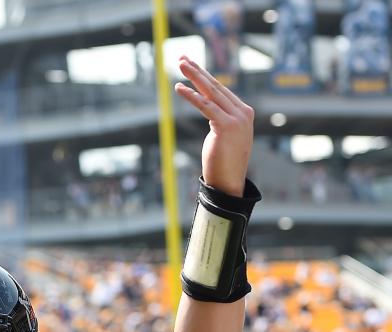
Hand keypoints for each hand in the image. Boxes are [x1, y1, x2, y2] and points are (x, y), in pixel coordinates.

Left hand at [175, 56, 252, 196]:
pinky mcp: (226, 126)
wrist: (229, 181)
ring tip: (180, 64)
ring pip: (211, 92)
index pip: (221, 89)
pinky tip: (179, 88)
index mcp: (244, 112)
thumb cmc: (224, 161)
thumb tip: (210, 110)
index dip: (204, 76)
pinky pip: (205, 106)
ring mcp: (237, 118)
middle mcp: (243, 112)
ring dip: (193, 77)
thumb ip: (221, 119)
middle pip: (215, 86)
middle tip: (182, 58)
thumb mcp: (225, 135)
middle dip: (197, 71)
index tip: (190, 65)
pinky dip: (191, 96)